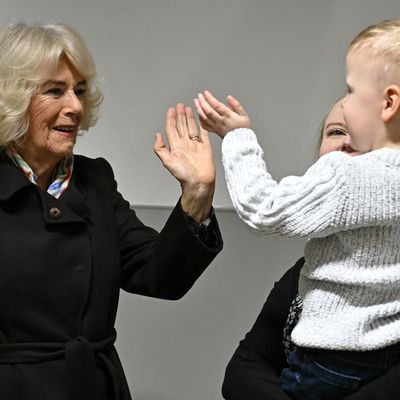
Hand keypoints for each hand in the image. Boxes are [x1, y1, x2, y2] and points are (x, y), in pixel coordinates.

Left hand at [154, 103, 214, 221]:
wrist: (199, 183)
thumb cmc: (184, 176)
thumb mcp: (168, 162)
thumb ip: (161, 149)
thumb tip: (156, 135)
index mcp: (176, 147)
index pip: (172, 129)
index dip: (171, 119)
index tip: (171, 110)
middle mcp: (185, 145)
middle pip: (181, 126)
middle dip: (180, 115)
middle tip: (180, 105)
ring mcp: (196, 146)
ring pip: (192, 128)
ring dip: (190, 118)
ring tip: (188, 108)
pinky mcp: (206, 148)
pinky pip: (204, 133)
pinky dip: (202, 125)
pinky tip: (201, 119)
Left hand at [194, 90, 250, 137]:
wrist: (242, 142)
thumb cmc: (244, 128)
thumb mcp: (244, 115)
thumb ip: (236, 105)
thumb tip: (229, 97)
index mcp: (228, 116)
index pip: (216, 105)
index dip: (210, 98)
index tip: (206, 92)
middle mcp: (221, 121)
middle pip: (208, 111)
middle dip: (202, 102)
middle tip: (199, 95)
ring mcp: (216, 127)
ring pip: (205, 118)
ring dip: (199, 109)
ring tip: (196, 102)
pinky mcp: (215, 131)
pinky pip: (205, 126)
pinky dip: (200, 120)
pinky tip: (199, 114)